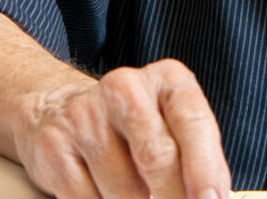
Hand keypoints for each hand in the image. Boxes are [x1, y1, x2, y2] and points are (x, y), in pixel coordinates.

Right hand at [16, 59, 231, 198]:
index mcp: (167, 79)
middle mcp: (125, 87)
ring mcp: (85, 114)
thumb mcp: (174, 128)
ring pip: (123, 188)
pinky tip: (101, 192)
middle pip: (157, 157)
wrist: (60, 110)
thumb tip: (212, 198)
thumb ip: (198, 160)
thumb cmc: (135, 127)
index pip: (193, 122)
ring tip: (132, 192)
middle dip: (172, 197)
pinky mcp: (53, 144)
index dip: (205, 168)